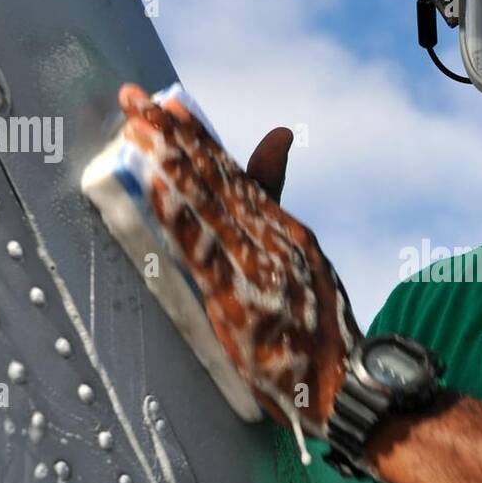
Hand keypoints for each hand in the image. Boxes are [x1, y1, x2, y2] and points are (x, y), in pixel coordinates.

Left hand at [117, 84, 360, 458]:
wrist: (346, 383)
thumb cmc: (321, 331)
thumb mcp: (308, 260)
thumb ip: (279, 202)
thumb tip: (278, 134)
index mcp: (287, 232)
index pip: (235, 176)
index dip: (199, 140)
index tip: (168, 105)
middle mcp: (273, 241)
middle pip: (215, 180)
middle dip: (172, 138)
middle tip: (134, 99)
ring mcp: (258, 268)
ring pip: (207, 204)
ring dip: (168, 162)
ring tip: (136, 127)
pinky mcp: (240, 300)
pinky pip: (202, 249)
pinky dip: (178, 213)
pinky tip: (155, 186)